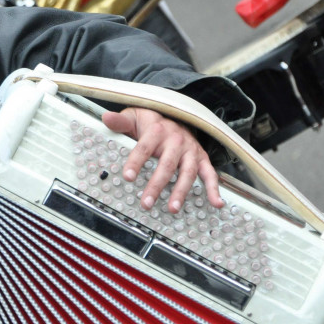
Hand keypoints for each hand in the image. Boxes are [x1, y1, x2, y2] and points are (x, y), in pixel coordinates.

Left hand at [102, 107, 222, 212]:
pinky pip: (210, 174)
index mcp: (157, 131)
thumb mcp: (134, 117)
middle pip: (166, 164)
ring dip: (181, 191)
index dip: (136, 162)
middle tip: (146, 202)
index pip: (144, 148)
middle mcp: (176, 140)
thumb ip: (120, 121)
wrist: (174, 116)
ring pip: (187, 172)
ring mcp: (190, 150)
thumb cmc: (150, 121)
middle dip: (156, 185)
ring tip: (173, 208)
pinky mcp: (201, 158)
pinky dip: (214, 188)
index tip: (127, 176)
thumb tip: (106, 118)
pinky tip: (216, 203)